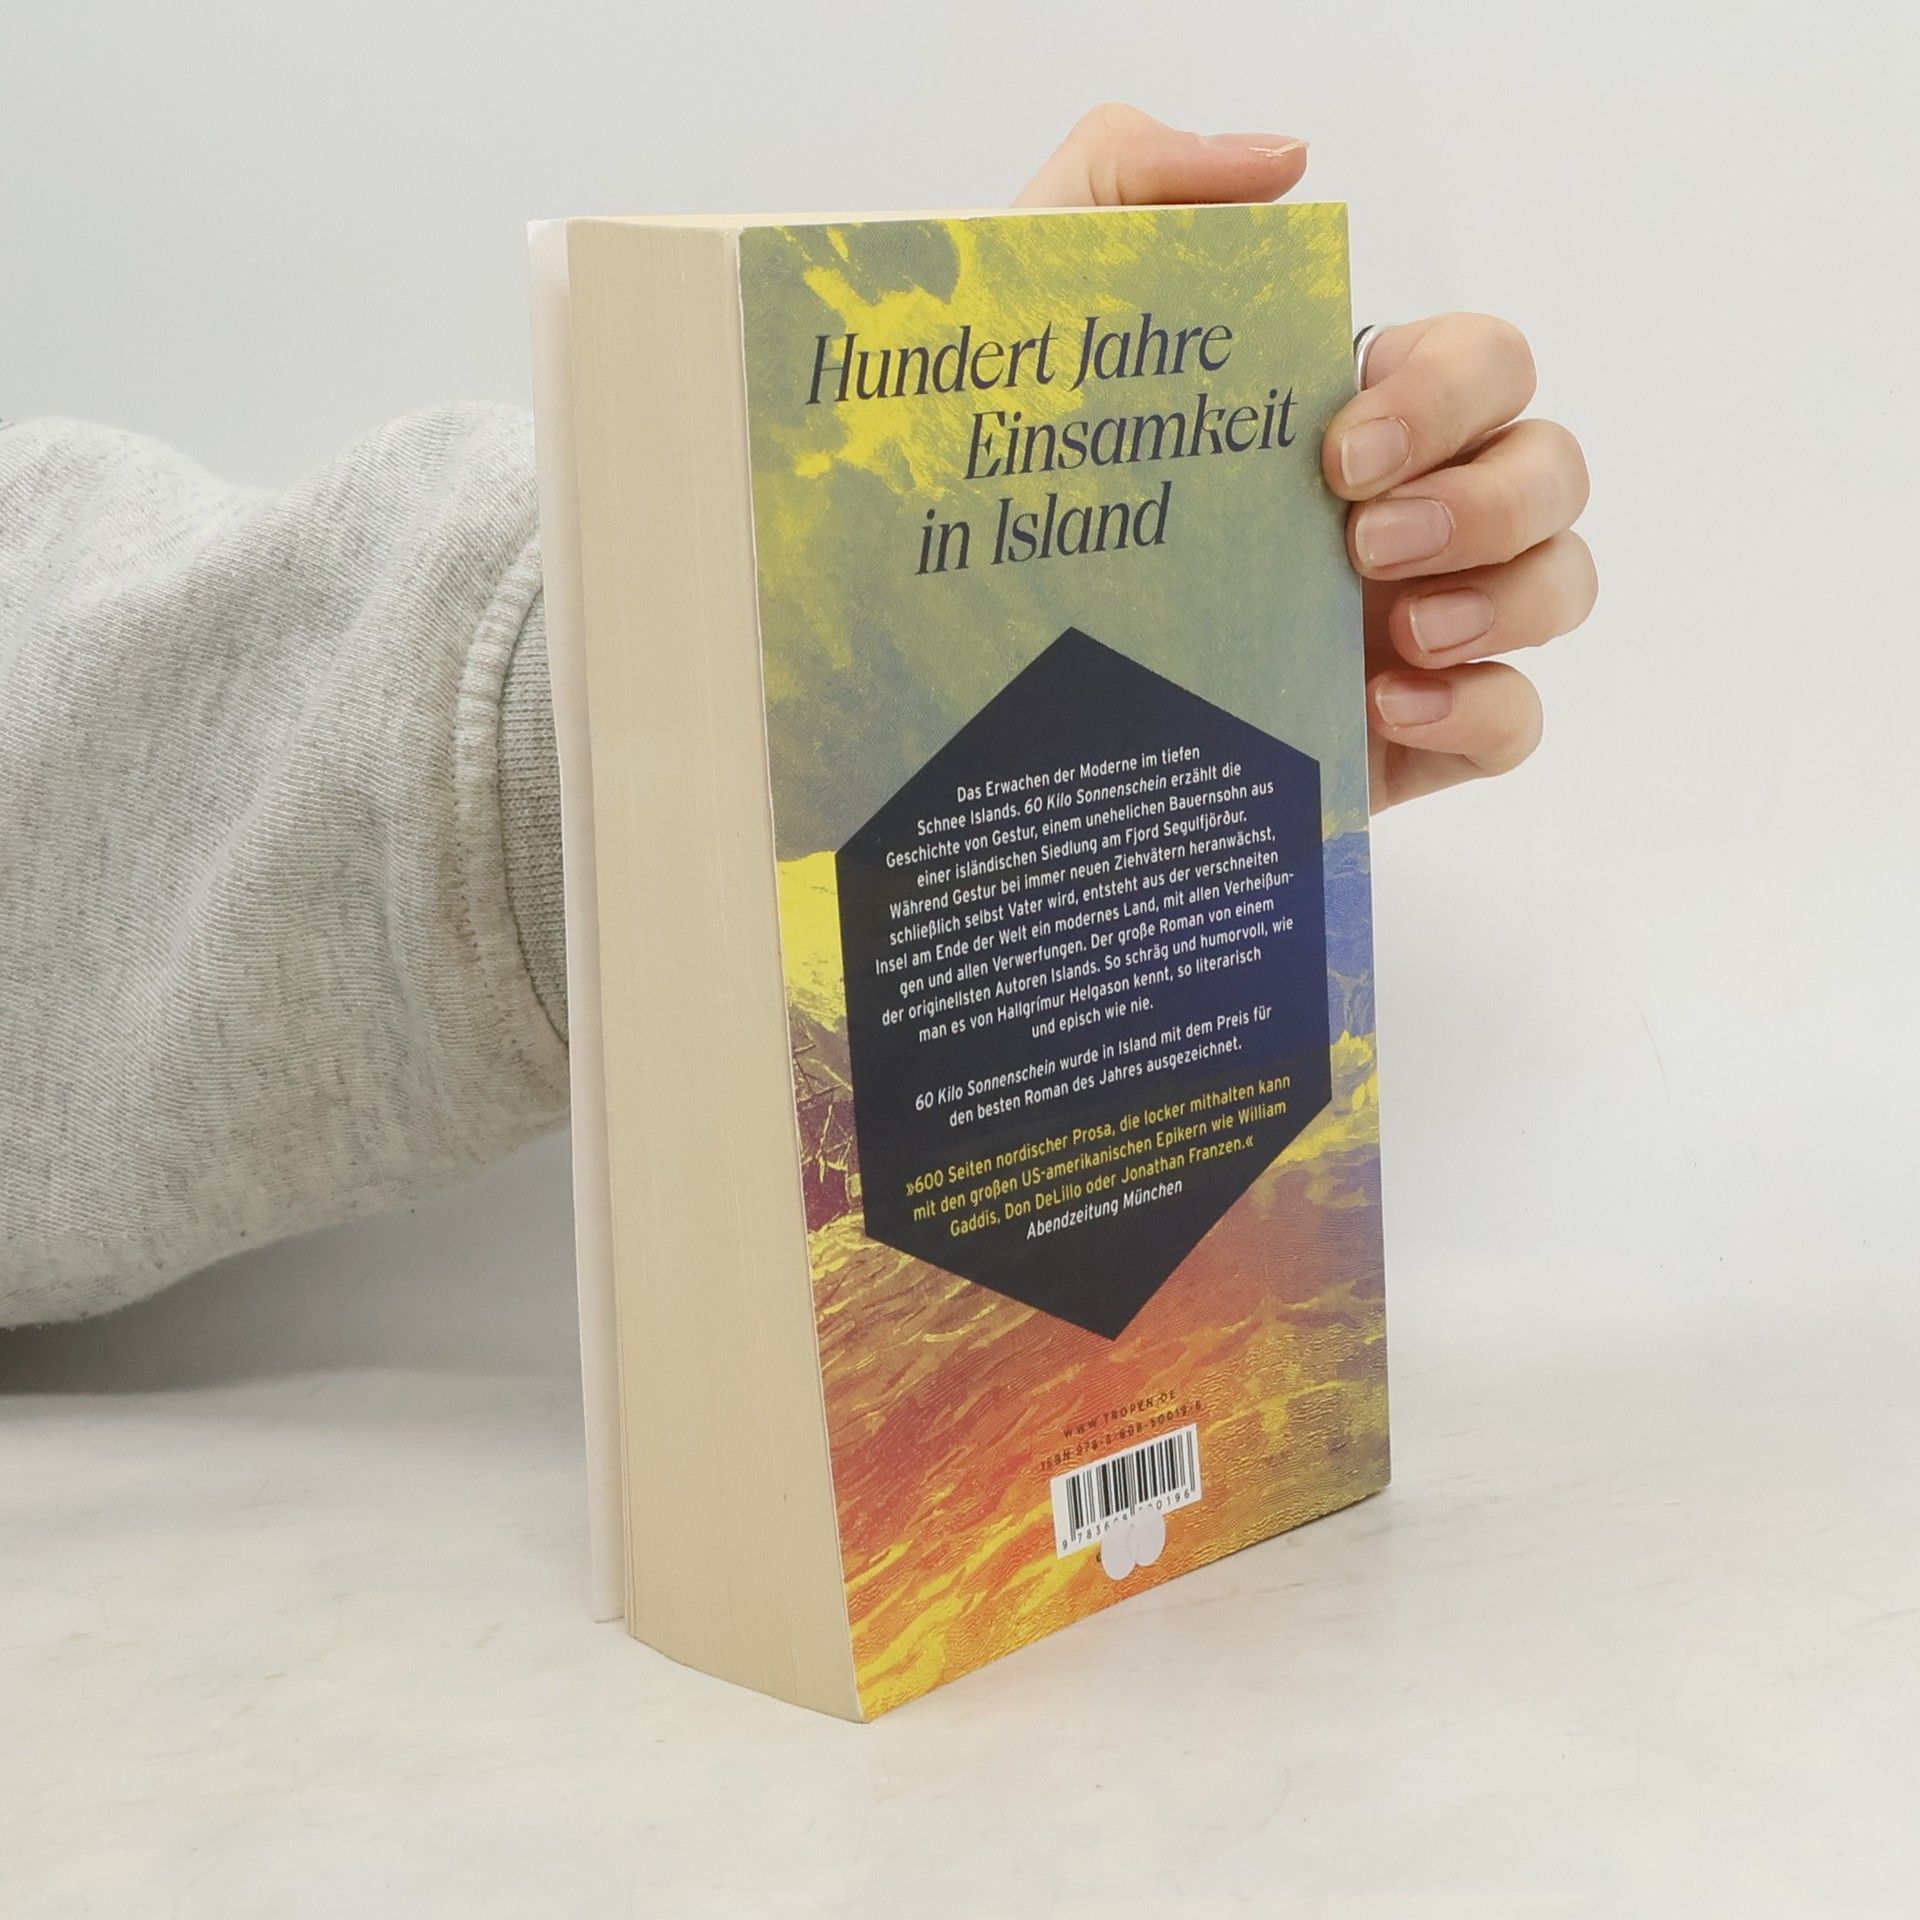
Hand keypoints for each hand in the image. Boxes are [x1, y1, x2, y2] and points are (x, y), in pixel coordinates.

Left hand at [1017, 105, 1595, 809]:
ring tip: (1396, 632)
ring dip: (1510, 599)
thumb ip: (1138, 180)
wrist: (967, 653)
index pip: (1482, 364)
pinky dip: (1482, 712)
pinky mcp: (1395, 739)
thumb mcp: (1042, 301)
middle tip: (1358, 540)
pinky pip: (1512, 724)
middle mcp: (1402, 511)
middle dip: (1487, 498)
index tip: (1339, 448)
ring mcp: (1410, 626)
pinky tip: (1387, 710)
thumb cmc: (1011, 469)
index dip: (1451, 392)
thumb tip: (1286, 163)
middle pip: (1547, 468)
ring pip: (1558, 585)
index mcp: (1350, 413)